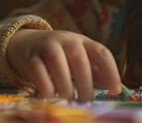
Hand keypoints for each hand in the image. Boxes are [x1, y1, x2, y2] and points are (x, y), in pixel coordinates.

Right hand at [6, 29, 120, 100]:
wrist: (25, 44)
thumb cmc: (59, 55)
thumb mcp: (78, 58)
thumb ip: (94, 71)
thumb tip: (112, 86)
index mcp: (82, 41)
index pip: (101, 52)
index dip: (111, 71)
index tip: (115, 90)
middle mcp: (66, 40)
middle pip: (80, 60)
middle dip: (86, 84)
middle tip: (87, 101)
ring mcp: (47, 46)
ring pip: (58, 64)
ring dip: (66, 86)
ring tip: (69, 99)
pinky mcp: (30, 57)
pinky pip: (39, 72)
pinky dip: (47, 86)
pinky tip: (51, 95)